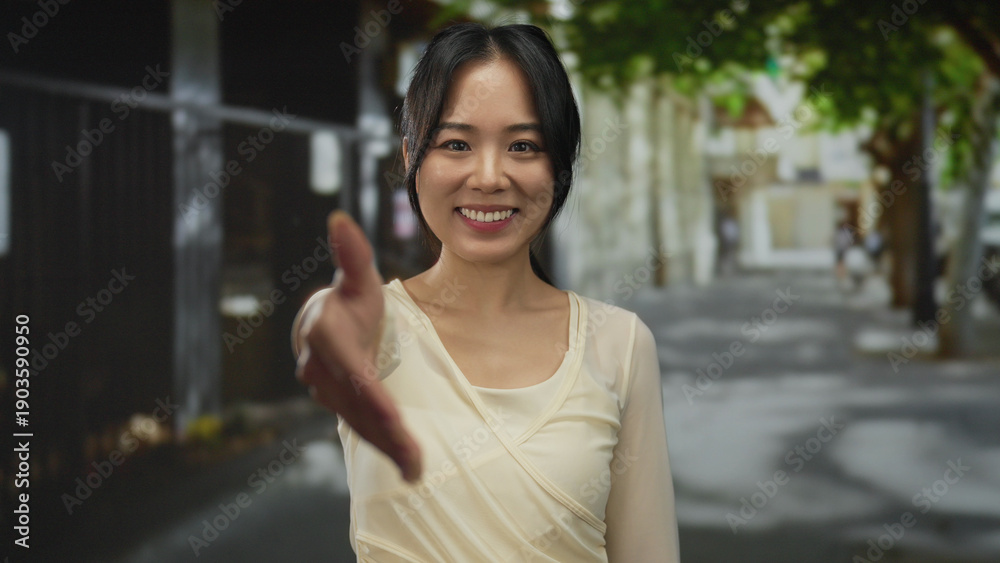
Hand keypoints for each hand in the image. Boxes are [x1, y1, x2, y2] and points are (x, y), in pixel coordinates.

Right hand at [295, 210, 421, 482]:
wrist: (324, 323)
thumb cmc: (350, 298)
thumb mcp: (356, 277)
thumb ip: (352, 253)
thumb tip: (340, 217)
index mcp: (326, 336)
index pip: (352, 371)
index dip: (371, 394)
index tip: (392, 415)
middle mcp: (320, 369)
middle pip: (357, 405)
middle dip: (385, 432)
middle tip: (415, 459)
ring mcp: (326, 391)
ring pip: (359, 422)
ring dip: (386, 447)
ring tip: (416, 470)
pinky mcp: (338, 404)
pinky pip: (361, 427)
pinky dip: (383, 446)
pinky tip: (408, 468)